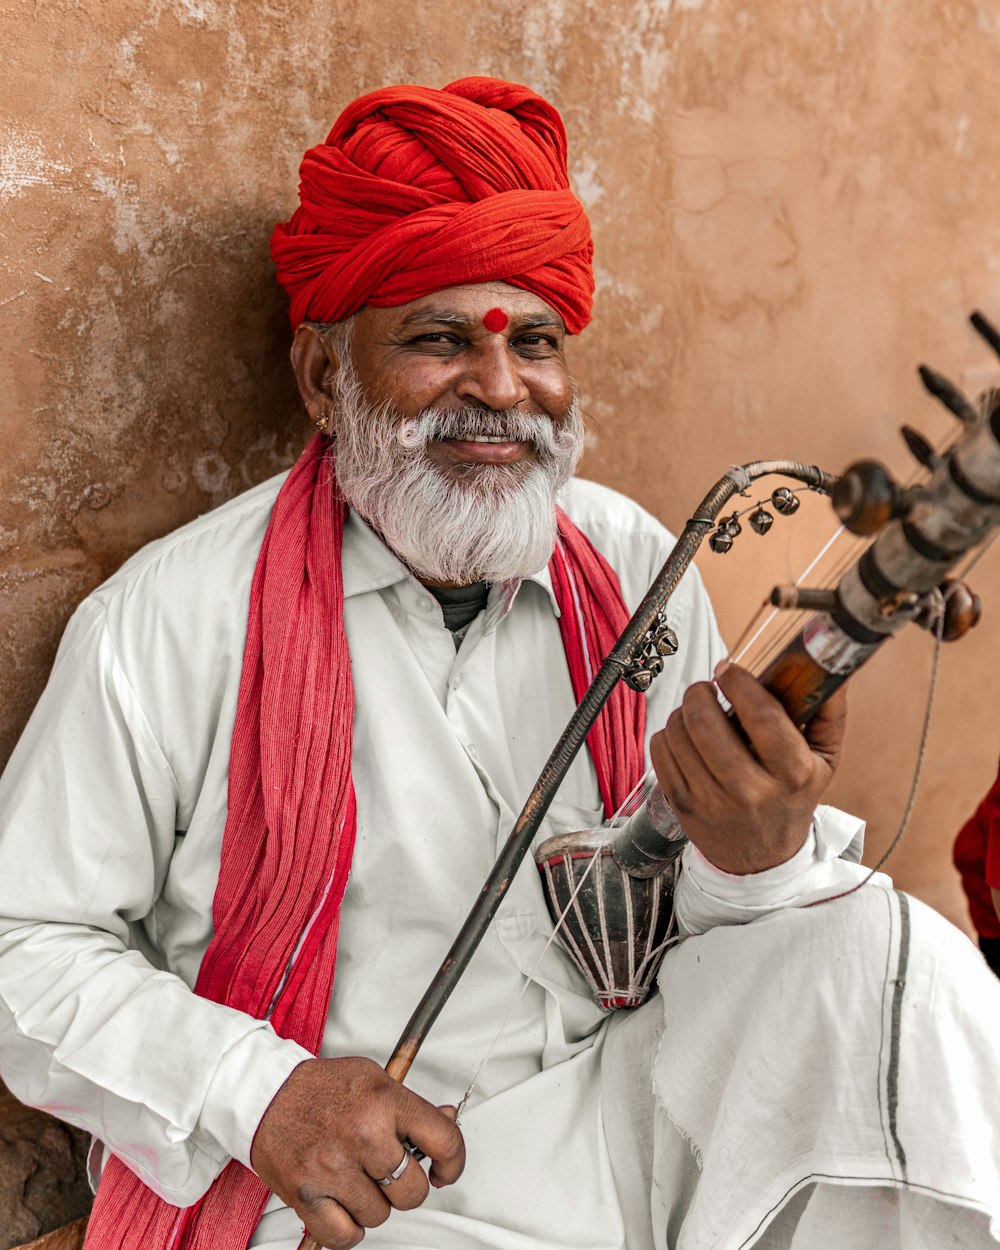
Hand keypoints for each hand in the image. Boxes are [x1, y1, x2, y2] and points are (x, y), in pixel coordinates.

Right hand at [250, 1056, 464, 1248]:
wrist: (266, 1094)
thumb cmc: (320, 1087)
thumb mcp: (374, 1079)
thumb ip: (411, 1106)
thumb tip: (448, 1120)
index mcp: (384, 1100)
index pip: (445, 1141)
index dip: (453, 1163)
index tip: (444, 1170)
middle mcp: (362, 1134)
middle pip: (413, 1191)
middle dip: (406, 1186)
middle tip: (388, 1171)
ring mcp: (333, 1167)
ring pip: (381, 1215)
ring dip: (374, 1204)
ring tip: (357, 1179)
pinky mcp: (306, 1195)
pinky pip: (345, 1237)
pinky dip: (348, 1228)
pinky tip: (343, 1204)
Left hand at [650, 661, 846, 874]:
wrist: (762, 859)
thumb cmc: (791, 798)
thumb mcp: (823, 760)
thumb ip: (828, 712)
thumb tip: (832, 669)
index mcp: (791, 774)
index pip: (760, 715)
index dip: (739, 682)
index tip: (729, 669)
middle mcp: (750, 791)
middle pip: (706, 722)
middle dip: (700, 692)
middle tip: (707, 689)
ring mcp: (711, 801)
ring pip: (678, 733)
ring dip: (683, 712)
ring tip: (698, 714)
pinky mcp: (682, 805)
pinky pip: (661, 751)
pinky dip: (668, 734)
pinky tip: (686, 739)